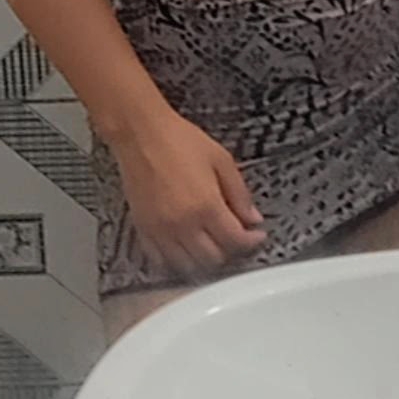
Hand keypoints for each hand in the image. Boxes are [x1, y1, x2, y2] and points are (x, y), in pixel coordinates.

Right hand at [114, 102, 266, 283]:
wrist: (141, 133)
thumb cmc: (178, 140)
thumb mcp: (221, 160)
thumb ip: (239, 193)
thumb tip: (252, 217)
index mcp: (206, 206)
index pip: (235, 241)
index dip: (252, 242)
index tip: (257, 236)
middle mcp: (183, 224)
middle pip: (213, 259)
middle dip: (230, 251)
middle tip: (235, 238)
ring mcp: (161, 230)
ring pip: (187, 266)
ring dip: (204, 260)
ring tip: (212, 244)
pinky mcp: (143, 229)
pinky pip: (160, 259)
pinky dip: (175, 260)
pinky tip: (185, 247)